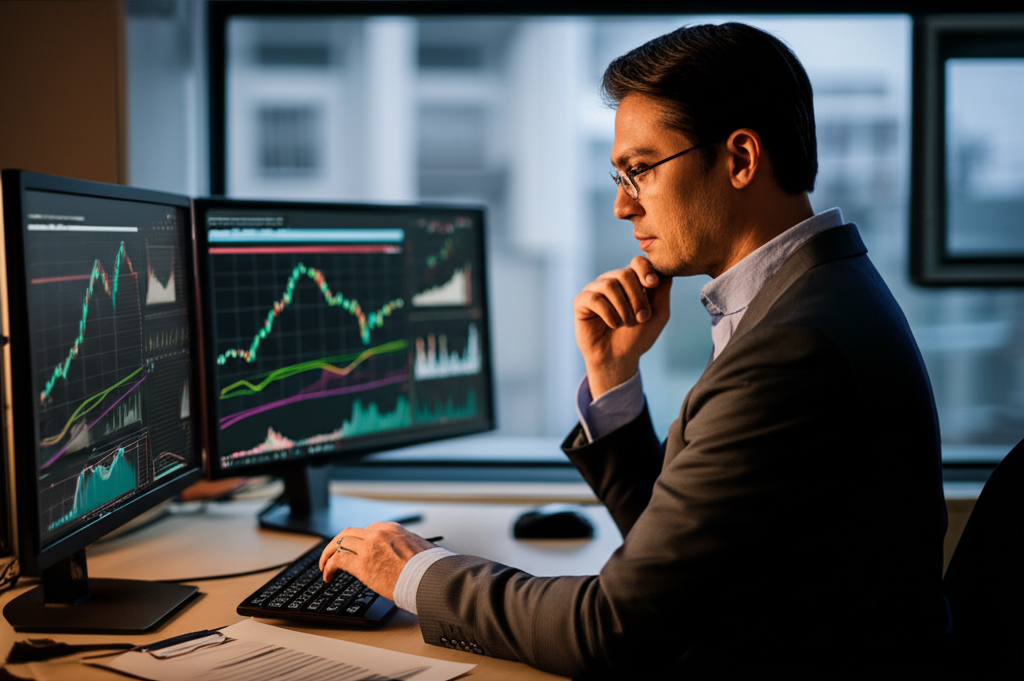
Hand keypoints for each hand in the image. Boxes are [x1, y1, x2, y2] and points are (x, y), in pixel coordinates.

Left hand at [318, 522, 434, 600]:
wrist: (432, 578)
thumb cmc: (430, 570)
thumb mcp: (419, 551)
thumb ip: (406, 551)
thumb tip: (406, 562)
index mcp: (393, 530)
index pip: (368, 530)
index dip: (357, 541)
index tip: (354, 550)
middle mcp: (379, 534)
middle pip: (349, 533)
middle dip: (337, 543)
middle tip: (331, 555)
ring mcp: (369, 547)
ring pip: (339, 543)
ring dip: (329, 554)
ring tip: (325, 567)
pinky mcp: (362, 564)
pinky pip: (337, 560)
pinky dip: (328, 566)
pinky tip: (328, 576)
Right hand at [574, 255, 671, 397]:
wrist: (618, 358)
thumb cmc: (638, 336)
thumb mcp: (658, 314)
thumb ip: (663, 292)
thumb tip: (666, 271)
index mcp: (631, 281)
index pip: (638, 261)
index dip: (645, 269)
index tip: (652, 285)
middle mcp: (612, 281)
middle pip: (625, 274)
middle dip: (637, 298)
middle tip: (641, 318)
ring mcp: (595, 290)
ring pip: (610, 285)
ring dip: (623, 308)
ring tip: (626, 323)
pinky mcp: (581, 302)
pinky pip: (594, 298)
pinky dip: (608, 313)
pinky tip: (613, 324)